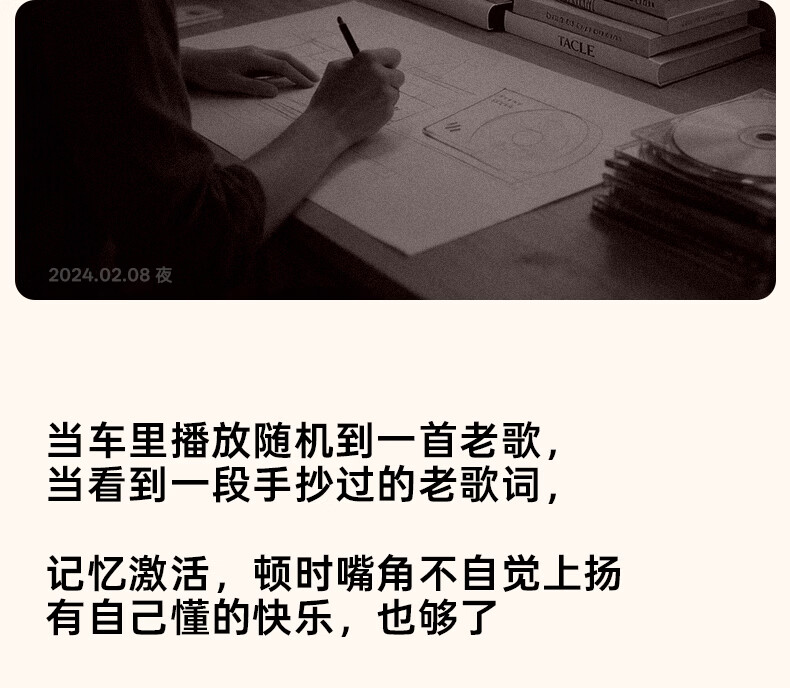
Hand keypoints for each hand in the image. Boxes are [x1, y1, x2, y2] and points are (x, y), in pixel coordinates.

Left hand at [180, 46, 319, 96]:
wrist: (194, 63)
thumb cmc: (210, 74)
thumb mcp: (232, 84)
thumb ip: (255, 88)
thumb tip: (276, 91)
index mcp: (253, 58)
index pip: (282, 66)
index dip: (297, 76)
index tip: (310, 86)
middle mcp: (255, 52)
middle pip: (285, 58)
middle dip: (302, 68)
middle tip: (316, 80)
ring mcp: (252, 53)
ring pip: (279, 57)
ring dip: (295, 66)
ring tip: (306, 77)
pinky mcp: (249, 57)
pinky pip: (272, 61)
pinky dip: (284, 67)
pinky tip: (288, 75)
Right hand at [303, 48, 405, 148]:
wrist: (328, 126)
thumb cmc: (328, 97)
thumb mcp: (335, 68)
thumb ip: (355, 61)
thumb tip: (367, 63)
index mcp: (368, 59)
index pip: (394, 55)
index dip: (389, 63)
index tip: (385, 68)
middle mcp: (381, 75)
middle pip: (399, 75)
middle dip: (389, 80)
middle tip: (375, 87)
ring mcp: (386, 95)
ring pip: (395, 92)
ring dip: (385, 96)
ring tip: (365, 102)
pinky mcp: (388, 111)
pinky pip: (390, 107)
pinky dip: (381, 109)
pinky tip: (366, 112)